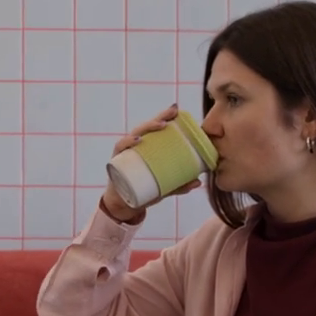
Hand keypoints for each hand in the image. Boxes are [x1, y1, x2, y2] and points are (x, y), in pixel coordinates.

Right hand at [99, 104, 202, 224]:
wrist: (123, 204)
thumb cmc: (143, 191)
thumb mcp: (164, 188)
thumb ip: (179, 185)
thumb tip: (199, 181)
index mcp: (147, 149)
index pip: (155, 129)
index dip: (166, 117)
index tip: (178, 110)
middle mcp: (135, 147)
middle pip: (146, 128)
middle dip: (159, 118)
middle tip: (172, 113)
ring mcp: (125, 152)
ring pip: (135, 134)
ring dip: (148, 127)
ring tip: (161, 125)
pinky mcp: (116, 161)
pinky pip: (121, 148)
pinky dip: (127, 143)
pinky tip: (137, 141)